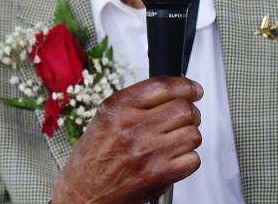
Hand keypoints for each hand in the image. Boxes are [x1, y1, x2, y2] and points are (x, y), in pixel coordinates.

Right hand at [52, 76, 203, 203]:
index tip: (193, 90)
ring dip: (189, 135)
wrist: (83, 194)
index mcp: (119, 108)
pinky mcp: (159, 176)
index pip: (163, 86)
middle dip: (190, 112)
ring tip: (177, 139)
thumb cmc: (93, 157)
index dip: (185, 85)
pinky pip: (193, 159)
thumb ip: (137, 101)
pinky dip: (188, 158)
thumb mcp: (106, 117)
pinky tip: (174, 158)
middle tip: (186, 118)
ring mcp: (148, 152)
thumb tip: (175, 89)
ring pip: (192, 133)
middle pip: (183, 108)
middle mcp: (133, 127)